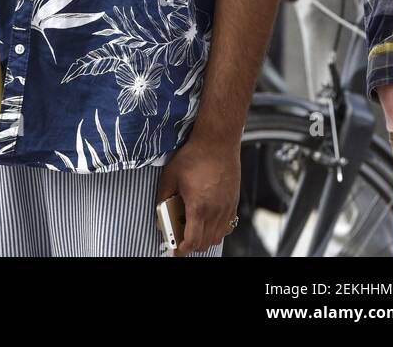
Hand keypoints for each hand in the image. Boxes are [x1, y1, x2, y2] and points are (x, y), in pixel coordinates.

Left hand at [155, 133, 239, 255]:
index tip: (176, 252)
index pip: (192, 241)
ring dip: (205, 239)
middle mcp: (216, 211)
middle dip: (192, 246)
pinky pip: (228, 225)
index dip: (183, 250)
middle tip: (181, 240)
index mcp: (198, 206)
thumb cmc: (194, 155)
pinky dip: (218, 230)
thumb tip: (160, 215)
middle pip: (205, 242)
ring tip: (194, 231)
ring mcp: (227, 207)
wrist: (217, 141)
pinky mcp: (233, 201)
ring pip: (218, 236)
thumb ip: (163, 198)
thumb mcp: (171, 175)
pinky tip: (209, 221)